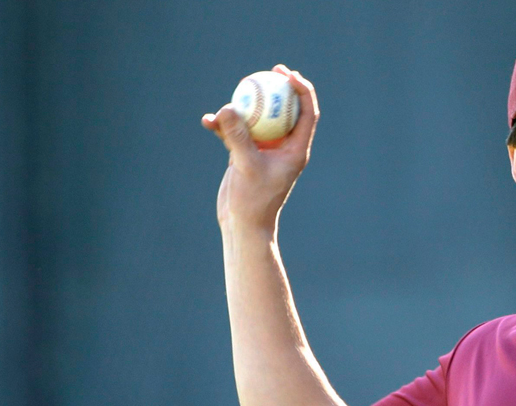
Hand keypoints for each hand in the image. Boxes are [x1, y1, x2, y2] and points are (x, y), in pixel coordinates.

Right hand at [201, 64, 319, 228]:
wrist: (243, 225)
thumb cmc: (253, 201)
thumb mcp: (245, 166)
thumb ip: (237, 137)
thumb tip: (227, 107)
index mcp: (296, 150)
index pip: (307, 113)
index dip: (302, 91)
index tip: (289, 74)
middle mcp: (284, 148)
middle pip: (287, 111)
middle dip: (281, 88)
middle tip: (271, 70)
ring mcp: (265, 151)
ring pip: (259, 120)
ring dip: (247, 106)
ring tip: (238, 88)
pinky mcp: (246, 156)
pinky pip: (236, 134)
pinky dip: (224, 127)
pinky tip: (207, 121)